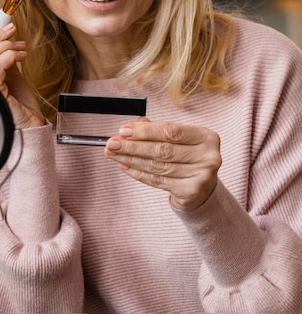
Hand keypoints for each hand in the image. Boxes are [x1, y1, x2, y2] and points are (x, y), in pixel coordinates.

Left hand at [104, 118, 221, 210]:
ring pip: (157, 166)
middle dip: (132, 146)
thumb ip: (155, 130)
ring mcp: (201, 176)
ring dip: (130, 159)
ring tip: (113, 154)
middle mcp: (208, 156)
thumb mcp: (179, 140)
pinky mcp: (191, 192)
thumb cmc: (187, 156)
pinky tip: (124, 166)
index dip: (145, 131)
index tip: (123, 130)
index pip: (170, 131)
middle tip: (111, 143)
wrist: (202, 187)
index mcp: (206, 137)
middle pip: (162, 150)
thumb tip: (128, 129)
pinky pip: (157, 181)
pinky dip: (137, 173)